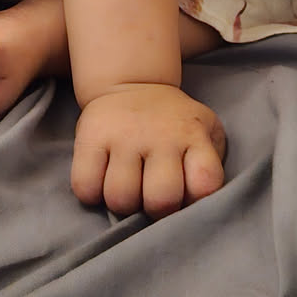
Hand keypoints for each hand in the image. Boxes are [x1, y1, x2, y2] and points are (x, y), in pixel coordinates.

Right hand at [71, 84, 226, 217]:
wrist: (133, 85)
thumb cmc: (174, 125)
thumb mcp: (206, 132)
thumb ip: (210, 165)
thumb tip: (199, 206)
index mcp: (193, 136)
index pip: (205, 184)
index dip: (196, 202)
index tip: (186, 197)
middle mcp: (160, 135)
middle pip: (161, 199)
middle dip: (157, 211)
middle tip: (153, 199)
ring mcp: (123, 135)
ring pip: (120, 198)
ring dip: (123, 203)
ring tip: (128, 188)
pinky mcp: (90, 136)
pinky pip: (85, 186)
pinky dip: (92, 194)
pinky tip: (102, 181)